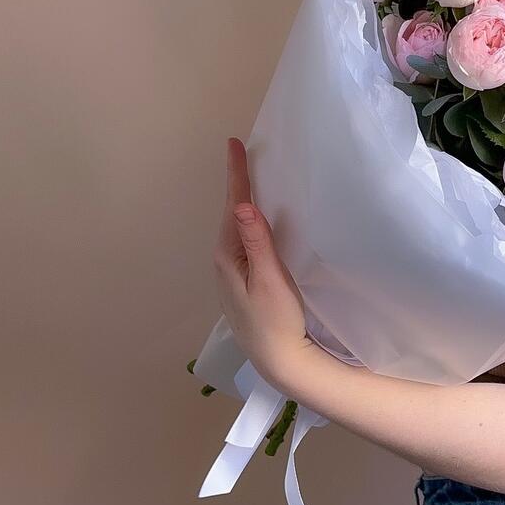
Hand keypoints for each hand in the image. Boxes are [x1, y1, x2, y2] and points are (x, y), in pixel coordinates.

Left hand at [213, 137, 310, 386]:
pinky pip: (243, 241)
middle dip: (236, 184)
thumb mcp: (270, 279)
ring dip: (242, 203)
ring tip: (248, 179)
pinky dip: (248, 223)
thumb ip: (257, 241)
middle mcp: (224, 262)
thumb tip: (243, 204)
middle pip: (231, 213)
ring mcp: (232, 274)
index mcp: (228, 256)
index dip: (236, 174)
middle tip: (242, 154)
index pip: (233, 205)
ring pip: (236, 228)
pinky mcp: (243, 283)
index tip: (234, 144)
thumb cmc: (276, 320)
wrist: (279, 361)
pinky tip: (255, 221)